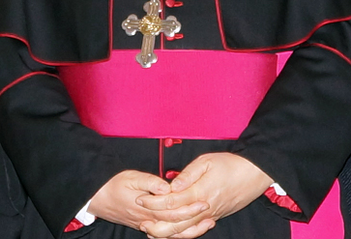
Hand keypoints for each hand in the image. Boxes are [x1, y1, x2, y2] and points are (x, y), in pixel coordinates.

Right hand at [87, 170, 208, 234]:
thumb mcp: (130, 177)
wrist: (98, 198)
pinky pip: (167, 235)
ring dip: (191, 229)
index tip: (203, 200)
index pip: (173, 211)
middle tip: (209, 210)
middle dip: (195, 218)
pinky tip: (189, 229)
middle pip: (177, 224)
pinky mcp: (147, 227)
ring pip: (173, 234)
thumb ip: (149, 181)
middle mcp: (150, 221)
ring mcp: (148, 226)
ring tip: (206, 223)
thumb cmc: (113, 185)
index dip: (189, 208)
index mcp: (147, 208)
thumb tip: (166, 187)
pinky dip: (180, 234)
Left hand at [137, 153, 271, 237]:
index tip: (140, 199)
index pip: (171, 202)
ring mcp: (211, 215)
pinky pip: (197, 229)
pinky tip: (175, 232)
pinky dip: (184, 233)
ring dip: (169, 232)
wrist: (253, 174)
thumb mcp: (206, 161)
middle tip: (141, 222)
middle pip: (177, 222)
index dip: (154, 202)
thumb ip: (187, 174)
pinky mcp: (215, 216)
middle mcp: (204, 208)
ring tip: (153, 231)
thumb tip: (171, 184)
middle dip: (158, 223)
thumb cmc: (229, 164)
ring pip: (187, 230)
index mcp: (199, 192)